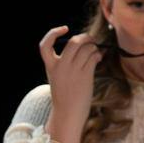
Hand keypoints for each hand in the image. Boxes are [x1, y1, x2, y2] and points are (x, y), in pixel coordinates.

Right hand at [38, 26, 98, 142]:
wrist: (68, 113)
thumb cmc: (64, 96)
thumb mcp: (57, 77)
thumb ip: (63, 62)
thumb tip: (81, 45)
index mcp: (50, 67)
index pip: (44, 45)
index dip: (53, 33)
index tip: (64, 29)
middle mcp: (61, 66)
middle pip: (74, 42)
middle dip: (85, 37)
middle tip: (90, 40)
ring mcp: (73, 70)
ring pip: (87, 48)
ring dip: (93, 47)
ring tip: (95, 53)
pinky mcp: (85, 75)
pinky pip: (93, 56)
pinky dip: (98, 55)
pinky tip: (98, 59)